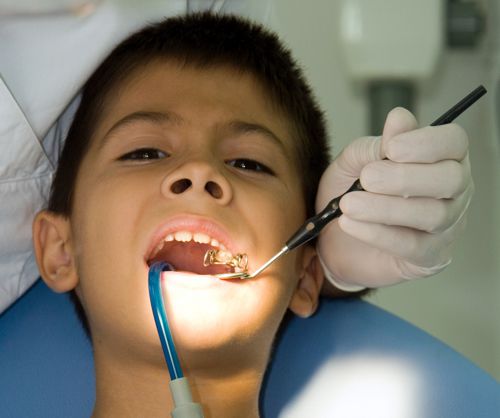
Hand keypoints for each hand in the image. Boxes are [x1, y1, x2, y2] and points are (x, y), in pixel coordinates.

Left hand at [316, 107, 472, 289]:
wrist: (333, 239)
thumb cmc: (351, 194)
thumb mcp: (353, 164)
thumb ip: (375, 145)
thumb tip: (399, 118)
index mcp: (439, 159)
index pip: (454, 142)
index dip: (426, 143)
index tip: (391, 147)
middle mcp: (452, 192)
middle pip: (451, 179)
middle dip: (405, 177)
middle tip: (367, 178)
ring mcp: (445, 227)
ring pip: (432, 214)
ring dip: (385, 207)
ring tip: (349, 204)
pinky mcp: (428, 257)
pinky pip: (411, 246)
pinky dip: (377, 233)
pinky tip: (350, 224)